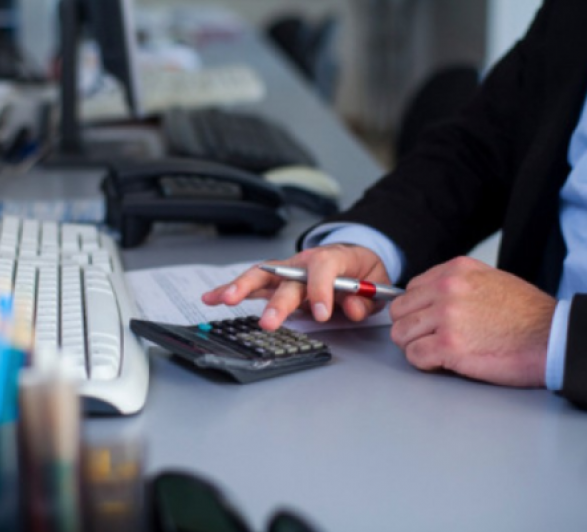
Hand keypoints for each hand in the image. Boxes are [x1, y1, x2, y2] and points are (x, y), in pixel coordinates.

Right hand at [202, 244, 391, 329]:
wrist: (353, 257)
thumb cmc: (360, 270)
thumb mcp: (375, 283)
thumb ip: (365, 298)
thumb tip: (351, 309)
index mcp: (332, 258)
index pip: (324, 269)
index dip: (322, 291)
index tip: (322, 314)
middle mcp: (303, 262)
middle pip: (287, 279)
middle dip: (277, 302)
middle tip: (269, 322)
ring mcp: (286, 270)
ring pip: (262, 276)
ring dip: (242, 288)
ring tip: (225, 299)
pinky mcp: (274, 281)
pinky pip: (251, 285)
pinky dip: (229, 289)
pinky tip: (211, 298)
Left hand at [389, 257, 555, 386]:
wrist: (555, 339)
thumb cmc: (529, 316)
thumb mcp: (492, 280)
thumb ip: (458, 284)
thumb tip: (430, 296)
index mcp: (456, 271)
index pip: (411, 289)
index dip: (417, 310)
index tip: (427, 322)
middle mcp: (447, 288)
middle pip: (400, 312)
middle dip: (411, 328)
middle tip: (429, 340)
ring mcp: (446, 316)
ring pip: (401, 334)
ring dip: (415, 346)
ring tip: (437, 352)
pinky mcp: (448, 345)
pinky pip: (414, 356)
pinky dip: (424, 363)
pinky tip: (443, 363)